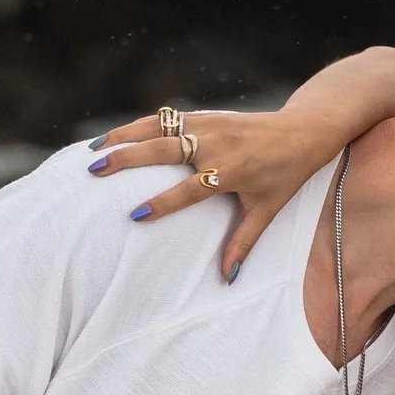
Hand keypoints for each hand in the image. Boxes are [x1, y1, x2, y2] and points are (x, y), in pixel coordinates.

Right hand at [86, 102, 334, 279]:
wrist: (303, 130)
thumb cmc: (286, 175)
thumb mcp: (267, 210)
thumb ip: (244, 243)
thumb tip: (227, 279)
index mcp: (233, 171)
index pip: (192, 189)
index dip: (164, 202)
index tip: (135, 215)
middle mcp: (217, 144)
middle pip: (165, 149)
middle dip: (128, 159)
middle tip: (95, 172)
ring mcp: (209, 125)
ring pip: (158, 127)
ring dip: (123, 136)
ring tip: (91, 150)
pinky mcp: (205, 115)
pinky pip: (165, 118)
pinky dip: (137, 126)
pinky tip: (111, 136)